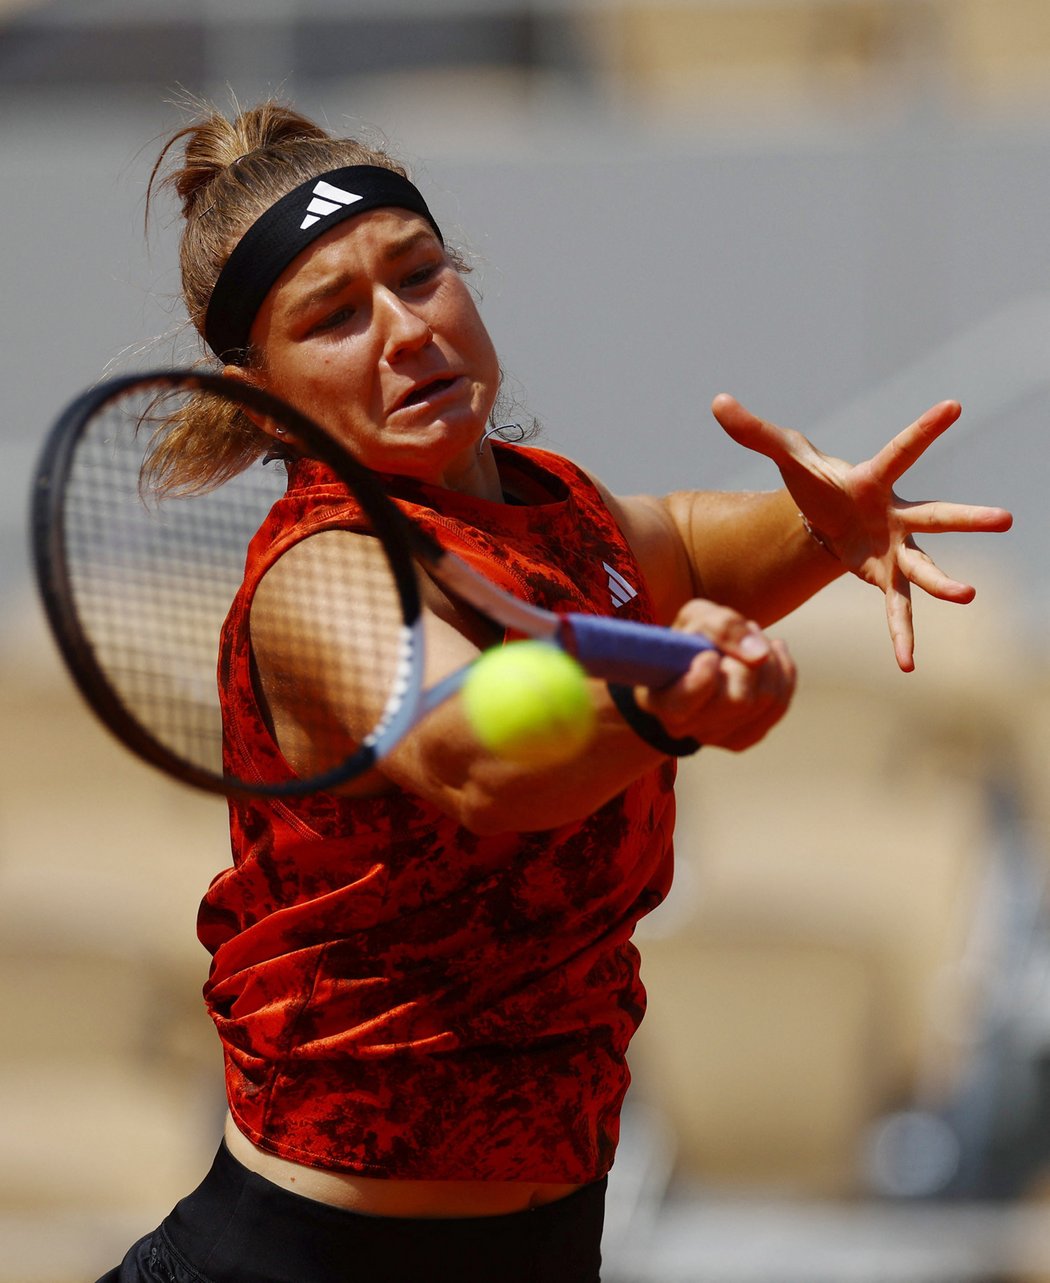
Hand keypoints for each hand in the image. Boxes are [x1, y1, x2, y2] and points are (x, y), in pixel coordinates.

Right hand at [637, 601, 795, 751]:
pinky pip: (780, 704)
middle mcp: (687, 727)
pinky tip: (769, 656)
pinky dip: (782, 672)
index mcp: (662, 700)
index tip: (709, 655)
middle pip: (738, 700)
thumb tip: (760, 654)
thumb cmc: (691, 639)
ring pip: (766, 700)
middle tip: (737, 640)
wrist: (695, 659)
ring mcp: (718, 736)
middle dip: (745, 661)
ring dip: (769, 661)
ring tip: (752, 643)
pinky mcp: (746, 736)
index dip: (703, 678)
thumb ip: (721, 626)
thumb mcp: (696, 617)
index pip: (684, 703)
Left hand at [710, 394, 1013, 671]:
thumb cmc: (814, 480)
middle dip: (967, 518)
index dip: (926, 429)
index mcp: (873, 480)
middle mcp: (894, 514)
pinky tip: (907, 664)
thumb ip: (753, 431)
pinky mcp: (883, 576)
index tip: (955, 405)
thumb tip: (716, 401)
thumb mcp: (784, 456)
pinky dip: (901, 636)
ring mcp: (895, 548)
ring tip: (966, 595)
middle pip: (934, 515)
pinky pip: (895, 609)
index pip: (901, 450)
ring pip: (923, 568)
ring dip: (943, 583)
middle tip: (1004, 519)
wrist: (823, 515)